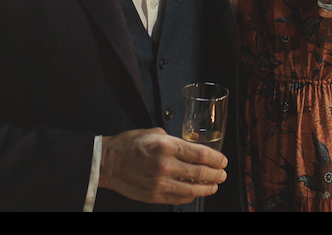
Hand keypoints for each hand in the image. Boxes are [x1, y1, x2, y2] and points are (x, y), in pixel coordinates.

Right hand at [99, 127, 226, 204]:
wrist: (107, 162)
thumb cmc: (129, 145)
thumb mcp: (154, 133)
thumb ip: (176, 140)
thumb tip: (193, 145)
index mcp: (167, 146)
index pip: (201, 154)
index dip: (217, 159)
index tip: (223, 160)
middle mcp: (166, 166)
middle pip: (201, 173)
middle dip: (217, 174)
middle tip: (223, 174)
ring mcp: (160, 183)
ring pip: (193, 189)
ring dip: (208, 188)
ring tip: (214, 185)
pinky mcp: (155, 196)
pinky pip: (180, 198)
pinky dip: (191, 196)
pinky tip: (196, 192)